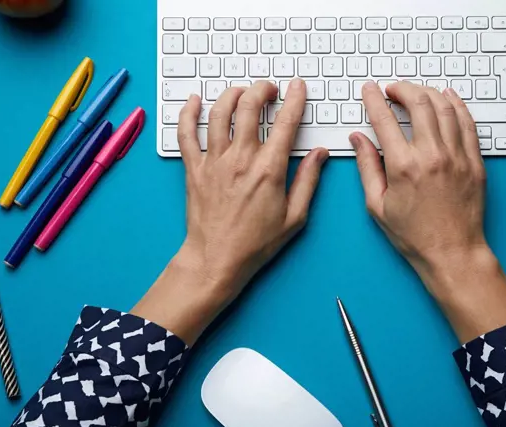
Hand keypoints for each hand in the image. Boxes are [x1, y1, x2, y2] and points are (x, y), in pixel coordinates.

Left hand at [134, 80, 328, 343]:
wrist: (217, 259)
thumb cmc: (256, 243)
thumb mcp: (294, 217)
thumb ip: (309, 181)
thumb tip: (319, 154)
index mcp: (269, 170)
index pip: (285, 123)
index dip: (294, 99)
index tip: (297, 87)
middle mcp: (240, 159)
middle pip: (249, 107)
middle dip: (262, 90)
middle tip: (269, 89)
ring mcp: (214, 161)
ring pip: (219, 113)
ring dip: (232, 95)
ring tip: (241, 92)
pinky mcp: (194, 169)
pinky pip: (186, 133)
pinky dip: (187, 113)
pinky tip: (193, 101)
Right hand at [351, 81, 505, 341]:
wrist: (452, 253)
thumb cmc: (413, 235)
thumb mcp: (377, 205)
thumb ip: (367, 166)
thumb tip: (358, 139)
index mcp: (404, 166)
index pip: (385, 119)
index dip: (374, 99)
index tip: (370, 90)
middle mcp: (432, 155)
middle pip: (418, 103)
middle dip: (402, 88)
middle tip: (392, 89)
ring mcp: (457, 156)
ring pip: (444, 107)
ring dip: (427, 92)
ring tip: (416, 92)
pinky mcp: (474, 161)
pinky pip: (467, 122)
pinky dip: (456, 104)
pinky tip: (448, 97)